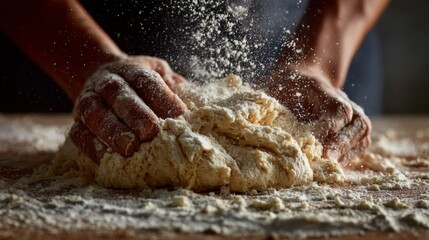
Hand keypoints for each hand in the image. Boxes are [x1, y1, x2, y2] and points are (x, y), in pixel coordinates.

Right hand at [69, 56, 186, 162]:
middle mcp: (107, 82)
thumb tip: (198, 101)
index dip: (162, 97)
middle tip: (151, 132)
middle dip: (135, 113)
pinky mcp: (77, 121)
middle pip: (119, 95)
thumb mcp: (159, 74)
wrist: (101, 77)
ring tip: (129, 148)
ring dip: (112, 131)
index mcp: (131, 70)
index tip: (179, 115)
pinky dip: (91, 146)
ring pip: (95, 113)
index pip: (146, 80)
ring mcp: (88, 100)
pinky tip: (106, 159)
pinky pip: (79, 133)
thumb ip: (175, 86)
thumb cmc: (140, 83)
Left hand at [257, 69, 371, 164]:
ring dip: (348, 152)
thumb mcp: (271, 85)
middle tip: (325, 160)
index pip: (337, 108)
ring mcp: (353, 113)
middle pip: (355, 123)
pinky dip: (352, 155)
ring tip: (329, 167)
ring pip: (361, 133)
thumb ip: (260, 97)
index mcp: (322, 88)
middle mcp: (343, 99)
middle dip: (341, 144)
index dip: (329, 127)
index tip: (315, 142)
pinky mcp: (355, 127)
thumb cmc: (284, 84)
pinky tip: (335, 166)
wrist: (304, 77)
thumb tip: (241, 114)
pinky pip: (361, 143)